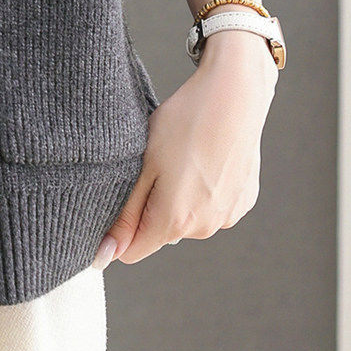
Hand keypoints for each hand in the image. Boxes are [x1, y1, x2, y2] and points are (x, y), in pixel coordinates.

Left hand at [90, 31, 276, 268]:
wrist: (234, 95)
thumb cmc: (184, 122)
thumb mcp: (144, 163)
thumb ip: (125, 214)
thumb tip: (106, 254)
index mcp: (175, 221)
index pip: (134, 251)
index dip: (120, 230)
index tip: (121, 198)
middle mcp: (205, 228)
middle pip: (162, 232)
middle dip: (152, 206)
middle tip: (157, 164)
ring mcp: (228, 216)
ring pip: (187, 218)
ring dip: (179, 197)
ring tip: (184, 157)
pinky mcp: (244, 201)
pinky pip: (212, 206)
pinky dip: (204, 190)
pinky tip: (205, 159)